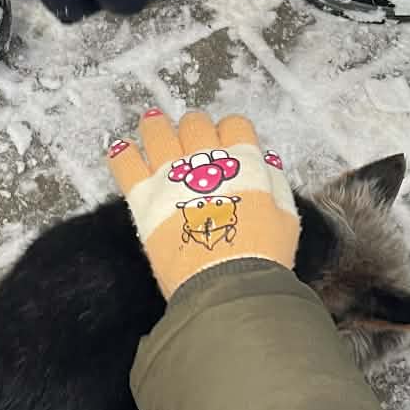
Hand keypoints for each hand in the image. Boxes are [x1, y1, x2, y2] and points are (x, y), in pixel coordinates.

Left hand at [108, 108, 299, 299]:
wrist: (226, 286)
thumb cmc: (261, 258)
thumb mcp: (286, 220)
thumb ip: (276, 186)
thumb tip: (267, 166)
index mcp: (243, 162)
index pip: (235, 125)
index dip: (231, 131)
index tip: (227, 141)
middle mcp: (205, 161)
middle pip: (195, 124)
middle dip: (195, 128)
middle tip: (191, 138)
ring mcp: (171, 177)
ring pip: (157, 132)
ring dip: (156, 126)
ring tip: (153, 124)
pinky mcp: (143, 198)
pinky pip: (125, 163)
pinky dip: (123, 153)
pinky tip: (124, 149)